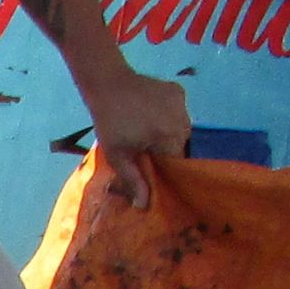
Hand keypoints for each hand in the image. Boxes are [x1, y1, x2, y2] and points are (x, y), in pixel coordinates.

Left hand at [82, 63, 190, 209]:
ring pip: (181, 129)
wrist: (107, 83)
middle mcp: (182, 120)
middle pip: (180, 145)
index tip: (150, 165)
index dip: (164, 167)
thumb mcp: (118, 155)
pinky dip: (168, 116)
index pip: (176, 162)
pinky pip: (178, 112)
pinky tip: (151, 114)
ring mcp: (182, 103)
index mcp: (170, 137)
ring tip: (146, 129)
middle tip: (144, 147)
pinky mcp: (178, 91)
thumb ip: (133, 180)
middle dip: (165, 150)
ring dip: (168, 133)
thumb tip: (144, 205)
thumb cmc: (109, 122)